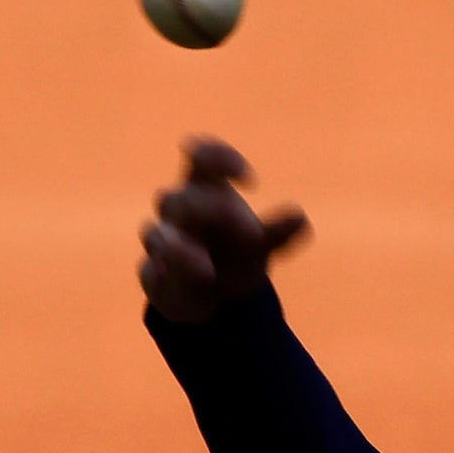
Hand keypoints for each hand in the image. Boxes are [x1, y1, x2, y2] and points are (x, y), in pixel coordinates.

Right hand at [139, 136, 311, 322]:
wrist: (213, 293)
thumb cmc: (235, 251)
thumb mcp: (260, 243)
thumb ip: (277, 232)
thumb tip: (300, 217)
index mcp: (203, 190)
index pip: (201, 160)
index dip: (218, 159)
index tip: (250, 179)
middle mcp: (177, 211)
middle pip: (179, 199)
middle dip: (210, 211)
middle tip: (249, 230)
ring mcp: (161, 241)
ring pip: (158, 234)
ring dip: (181, 251)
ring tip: (207, 271)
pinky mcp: (153, 273)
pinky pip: (153, 272)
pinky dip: (170, 280)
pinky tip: (191, 293)